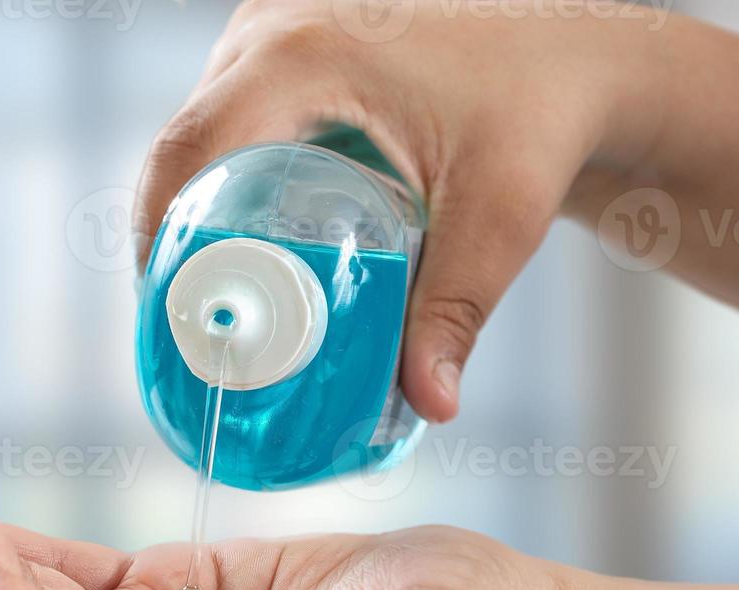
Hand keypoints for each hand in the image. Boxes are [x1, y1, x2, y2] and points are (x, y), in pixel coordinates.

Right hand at [134, 0, 669, 421]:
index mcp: (303, 56)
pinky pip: (234, 102)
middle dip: (175, 228)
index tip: (167, 312)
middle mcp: (277, 23)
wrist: (578, 49)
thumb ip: (457, 309)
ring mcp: (282, 17)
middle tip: (191, 314)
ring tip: (214, 282)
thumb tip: (430, 403)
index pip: (187, 153)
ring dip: (198, 196)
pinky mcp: (296, 29)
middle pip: (184, 140)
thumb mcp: (499, 216)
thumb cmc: (544, 115)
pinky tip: (243, 224)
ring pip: (205, 120)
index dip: (159, 237)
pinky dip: (228, 164)